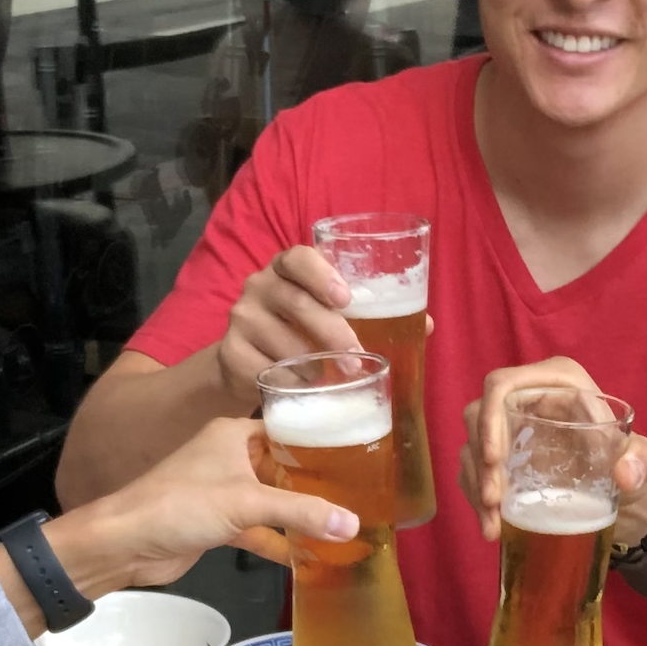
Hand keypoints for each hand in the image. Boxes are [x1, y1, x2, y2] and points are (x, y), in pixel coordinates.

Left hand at [42, 416, 356, 594]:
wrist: (126, 542)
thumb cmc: (180, 504)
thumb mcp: (247, 502)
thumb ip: (302, 511)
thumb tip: (354, 523)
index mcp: (233, 434)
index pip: (285, 428)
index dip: (318, 439)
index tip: (357, 450)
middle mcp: (228, 457)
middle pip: (282, 467)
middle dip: (314, 483)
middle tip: (359, 493)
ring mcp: (222, 491)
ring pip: (271, 500)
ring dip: (298, 515)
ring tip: (342, 525)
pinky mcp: (216, 522)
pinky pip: (257, 528)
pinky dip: (278, 540)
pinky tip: (308, 555)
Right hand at [214, 246, 360, 402]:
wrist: (245, 362)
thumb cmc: (296, 331)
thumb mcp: (319, 311)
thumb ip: (352, 310)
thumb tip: (415, 325)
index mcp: (284, 268)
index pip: (298, 258)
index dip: (322, 275)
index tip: (346, 300)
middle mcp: (258, 286)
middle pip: (297, 304)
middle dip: (333, 334)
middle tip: (354, 360)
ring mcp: (241, 318)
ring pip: (287, 345)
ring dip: (314, 367)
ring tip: (325, 377)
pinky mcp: (231, 352)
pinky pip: (271, 372)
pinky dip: (294, 384)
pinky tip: (301, 387)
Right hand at [459, 356, 646, 542]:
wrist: (625, 492)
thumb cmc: (633, 463)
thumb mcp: (645, 461)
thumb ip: (642, 463)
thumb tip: (624, 474)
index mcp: (557, 382)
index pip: (502, 385)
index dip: (489, 418)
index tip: (493, 459)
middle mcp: (527, 398)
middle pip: (478, 418)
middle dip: (480, 461)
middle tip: (494, 500)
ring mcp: (510, 427)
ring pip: (472, 447)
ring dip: (476, 485)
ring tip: (494, 524)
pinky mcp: (502, 456)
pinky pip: (475, 471)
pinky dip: (477, 498)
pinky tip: (492, 526)